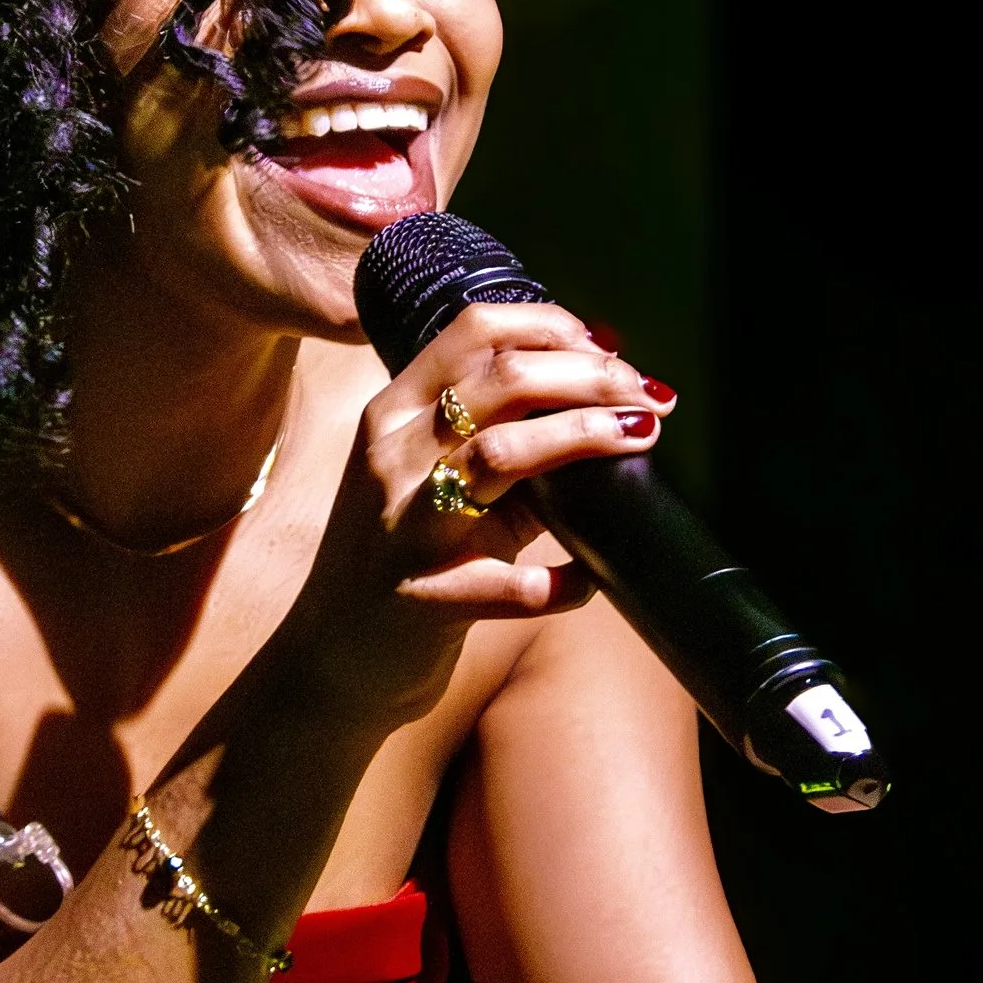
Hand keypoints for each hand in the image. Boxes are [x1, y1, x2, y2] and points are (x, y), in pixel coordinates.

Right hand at [284, 302, 673, 715]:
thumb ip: (501, 437)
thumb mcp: (435, 480)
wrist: (334, 655)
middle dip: (592, 375)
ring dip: (586, 434)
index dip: (554, 327)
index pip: (474, 331)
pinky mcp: (427, 601)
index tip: (610, 350)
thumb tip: (605, 392)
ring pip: (502, 454)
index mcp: (393, 413)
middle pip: (504, 380)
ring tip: (642, 434)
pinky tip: (592, 577)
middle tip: (648, 395)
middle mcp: (393, 457)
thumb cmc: (404, 555)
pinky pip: (516, 586)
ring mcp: (405, 528)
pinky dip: (567, 580)